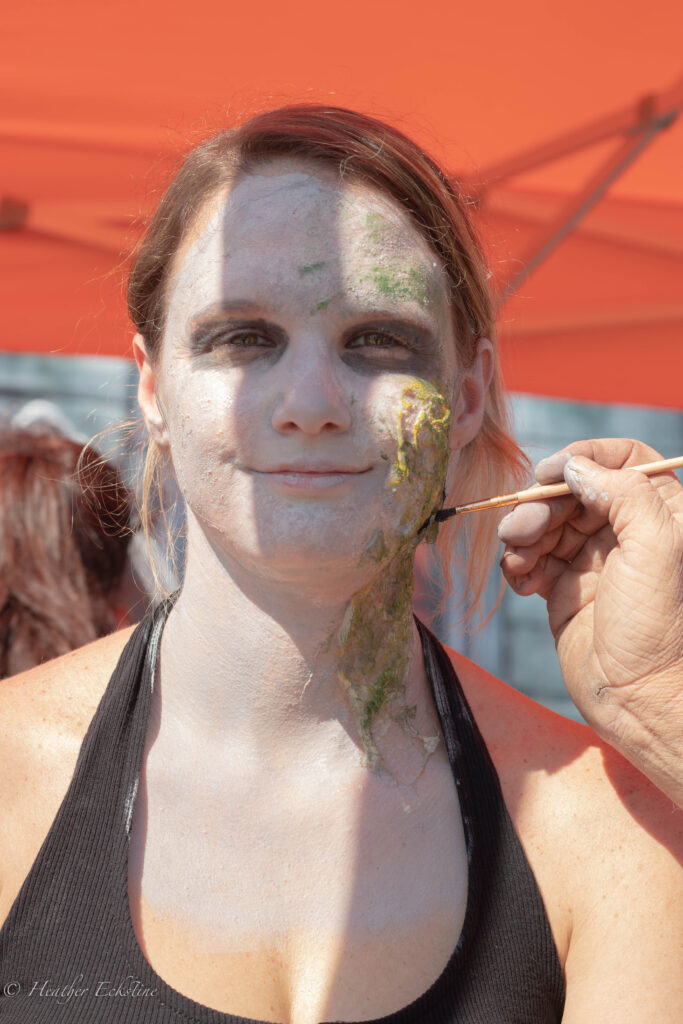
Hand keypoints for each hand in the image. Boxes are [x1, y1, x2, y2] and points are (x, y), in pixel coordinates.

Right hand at [498, 438, 682, 805]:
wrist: (640, 700)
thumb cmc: (659, 624)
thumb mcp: (655, 546)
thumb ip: (621, 492)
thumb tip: (573, 467)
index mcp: (660, 513)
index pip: (623, 459)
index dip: (584, 459)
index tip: (551, 474)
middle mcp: (626, 531)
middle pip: (573, 491)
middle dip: (542, 504)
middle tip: (520, 528)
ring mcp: (593, 560)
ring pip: (546, 524)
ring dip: (523, 535)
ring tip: (518, 558)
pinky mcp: (564, 590)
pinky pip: (531, 560)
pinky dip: (518, 564)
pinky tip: (520, 580)